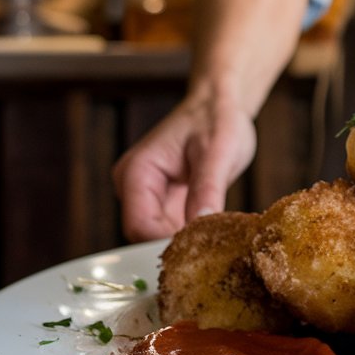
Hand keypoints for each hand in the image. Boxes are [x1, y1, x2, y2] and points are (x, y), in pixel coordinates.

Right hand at [113, 92, 256, 241]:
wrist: (220, 104)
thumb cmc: (217, 119)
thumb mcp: (218, 152)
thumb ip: (207, 189)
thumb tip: (200, 225)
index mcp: (136, 172)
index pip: (139, 226)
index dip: (167, 243)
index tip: (202, 250)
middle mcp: (134, 187)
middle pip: (146, 236)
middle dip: (178, 246)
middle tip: (217, 249)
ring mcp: (148, 196)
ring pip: (159, 236)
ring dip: (187, 242)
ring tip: (220, 241)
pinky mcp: (165, 202)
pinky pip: (173, 228)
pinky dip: (193, 233)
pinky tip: (217, 233)